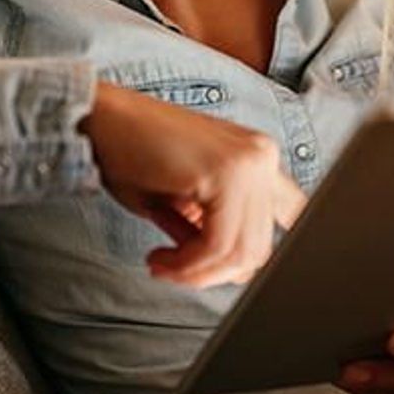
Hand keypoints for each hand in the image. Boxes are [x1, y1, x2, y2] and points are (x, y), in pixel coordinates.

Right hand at [78, 82, 306, 287]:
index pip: (291, 220)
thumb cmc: (133, 153)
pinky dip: (187, 265)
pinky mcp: (226, 171)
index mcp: (257, 159)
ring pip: (243, 253)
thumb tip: (229, 272)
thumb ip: (216, 231)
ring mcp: (249, 161)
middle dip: (215, 275)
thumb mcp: (185, 202)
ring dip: (198, 273)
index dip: (256, 257)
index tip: (214, 273)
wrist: (102, 118)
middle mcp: (262, 157)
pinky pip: (217, 244)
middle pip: (261, 248)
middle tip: (173, 271)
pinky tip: (161, 258)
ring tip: (163, 264)